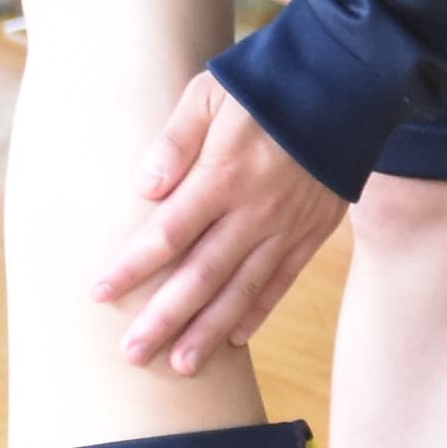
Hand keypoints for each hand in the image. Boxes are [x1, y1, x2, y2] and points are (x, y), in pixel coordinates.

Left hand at [96, 74, 348, 368]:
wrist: (348, 82)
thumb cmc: (268, 84)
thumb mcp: (211, 93)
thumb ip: (174, 141)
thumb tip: (143, 189)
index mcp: (224, 175)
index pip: (167, 234)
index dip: (132, 267)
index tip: (99, 293)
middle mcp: (255, 210)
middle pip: (202, 275)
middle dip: (165, 318)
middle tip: (132, 355)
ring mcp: (287, 225)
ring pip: (243, 289)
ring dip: (210, 330)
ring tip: (182, 365)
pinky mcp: (312, 230)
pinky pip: (282, 280)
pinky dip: (258, 311)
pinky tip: (236, 338)